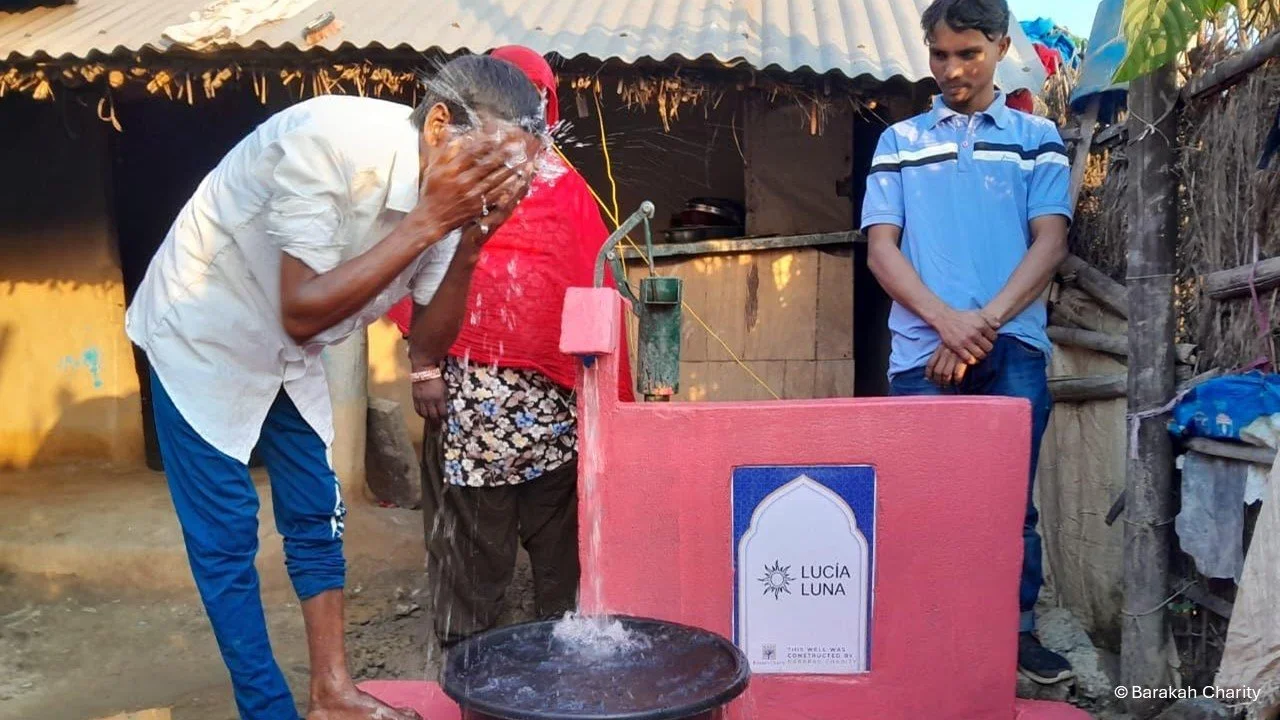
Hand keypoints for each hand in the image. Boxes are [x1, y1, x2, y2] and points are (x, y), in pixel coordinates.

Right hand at [409, 127, 534, 240]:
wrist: (433, 218)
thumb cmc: (432, 191)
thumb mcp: (433, 168)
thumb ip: (443, 149)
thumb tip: (449, 130)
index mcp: (451, 170)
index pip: (471, 153)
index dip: (485, 143)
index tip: (496, 136)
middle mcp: (463, 182)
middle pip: (487, 165)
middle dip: (503, 154)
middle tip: (516, 145)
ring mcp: (472, 195)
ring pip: (495, 179)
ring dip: (510, 169)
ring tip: (521, 160)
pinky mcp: (478, 206)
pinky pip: (496, 195)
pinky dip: (508, 187)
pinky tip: (517, 180)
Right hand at [412, 376, 447, 427]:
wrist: (424, 372)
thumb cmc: (437, 380)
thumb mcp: (444, 389)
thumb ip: (444, 399)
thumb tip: (444, 407)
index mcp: (439, 398)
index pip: (442, 412)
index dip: (444, 417)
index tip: (445, 418)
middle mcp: (430, 401)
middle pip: (433, 416)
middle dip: (437, 421)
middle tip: (438, 423)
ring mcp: (421, 400)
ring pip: (424, 415)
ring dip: (428, 418)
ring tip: (431, 419)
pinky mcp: (415, 399)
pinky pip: (417, 410)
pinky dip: (421, 414)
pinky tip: (424, 414)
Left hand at [925, 345, 968, 386]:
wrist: (975, 338)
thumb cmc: (960, 344)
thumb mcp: (947, 346)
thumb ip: (939, 357)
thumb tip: (929, 375)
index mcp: (940, 349)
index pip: (930, 364)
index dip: (929, 374)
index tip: (929, 380)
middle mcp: (945, 352)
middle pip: (937, 371)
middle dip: (937, 380)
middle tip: (939, 385)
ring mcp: (954, 356)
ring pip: (946, 374)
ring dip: (946, 382)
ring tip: (947, 385)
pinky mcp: (963, 360)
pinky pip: (957, 374)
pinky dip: (956, 380)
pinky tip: (957, 382)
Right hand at [933, 308, 998, 363]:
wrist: (944, 318)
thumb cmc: (962, 316)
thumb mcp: (977, 313)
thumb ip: (989, 318)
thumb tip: (998, 326)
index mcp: (981, 325)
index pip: (994, 337)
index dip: (992, 339)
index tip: (987, 339)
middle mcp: (974, 333)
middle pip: (989, 347)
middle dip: (987, 348)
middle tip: (983, 347)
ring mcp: (965, 341)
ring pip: (980, 354)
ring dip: (981, 355)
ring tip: (978, 353)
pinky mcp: (957, 347)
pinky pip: (969, 358)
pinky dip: (972, 360)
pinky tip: (971, 357)